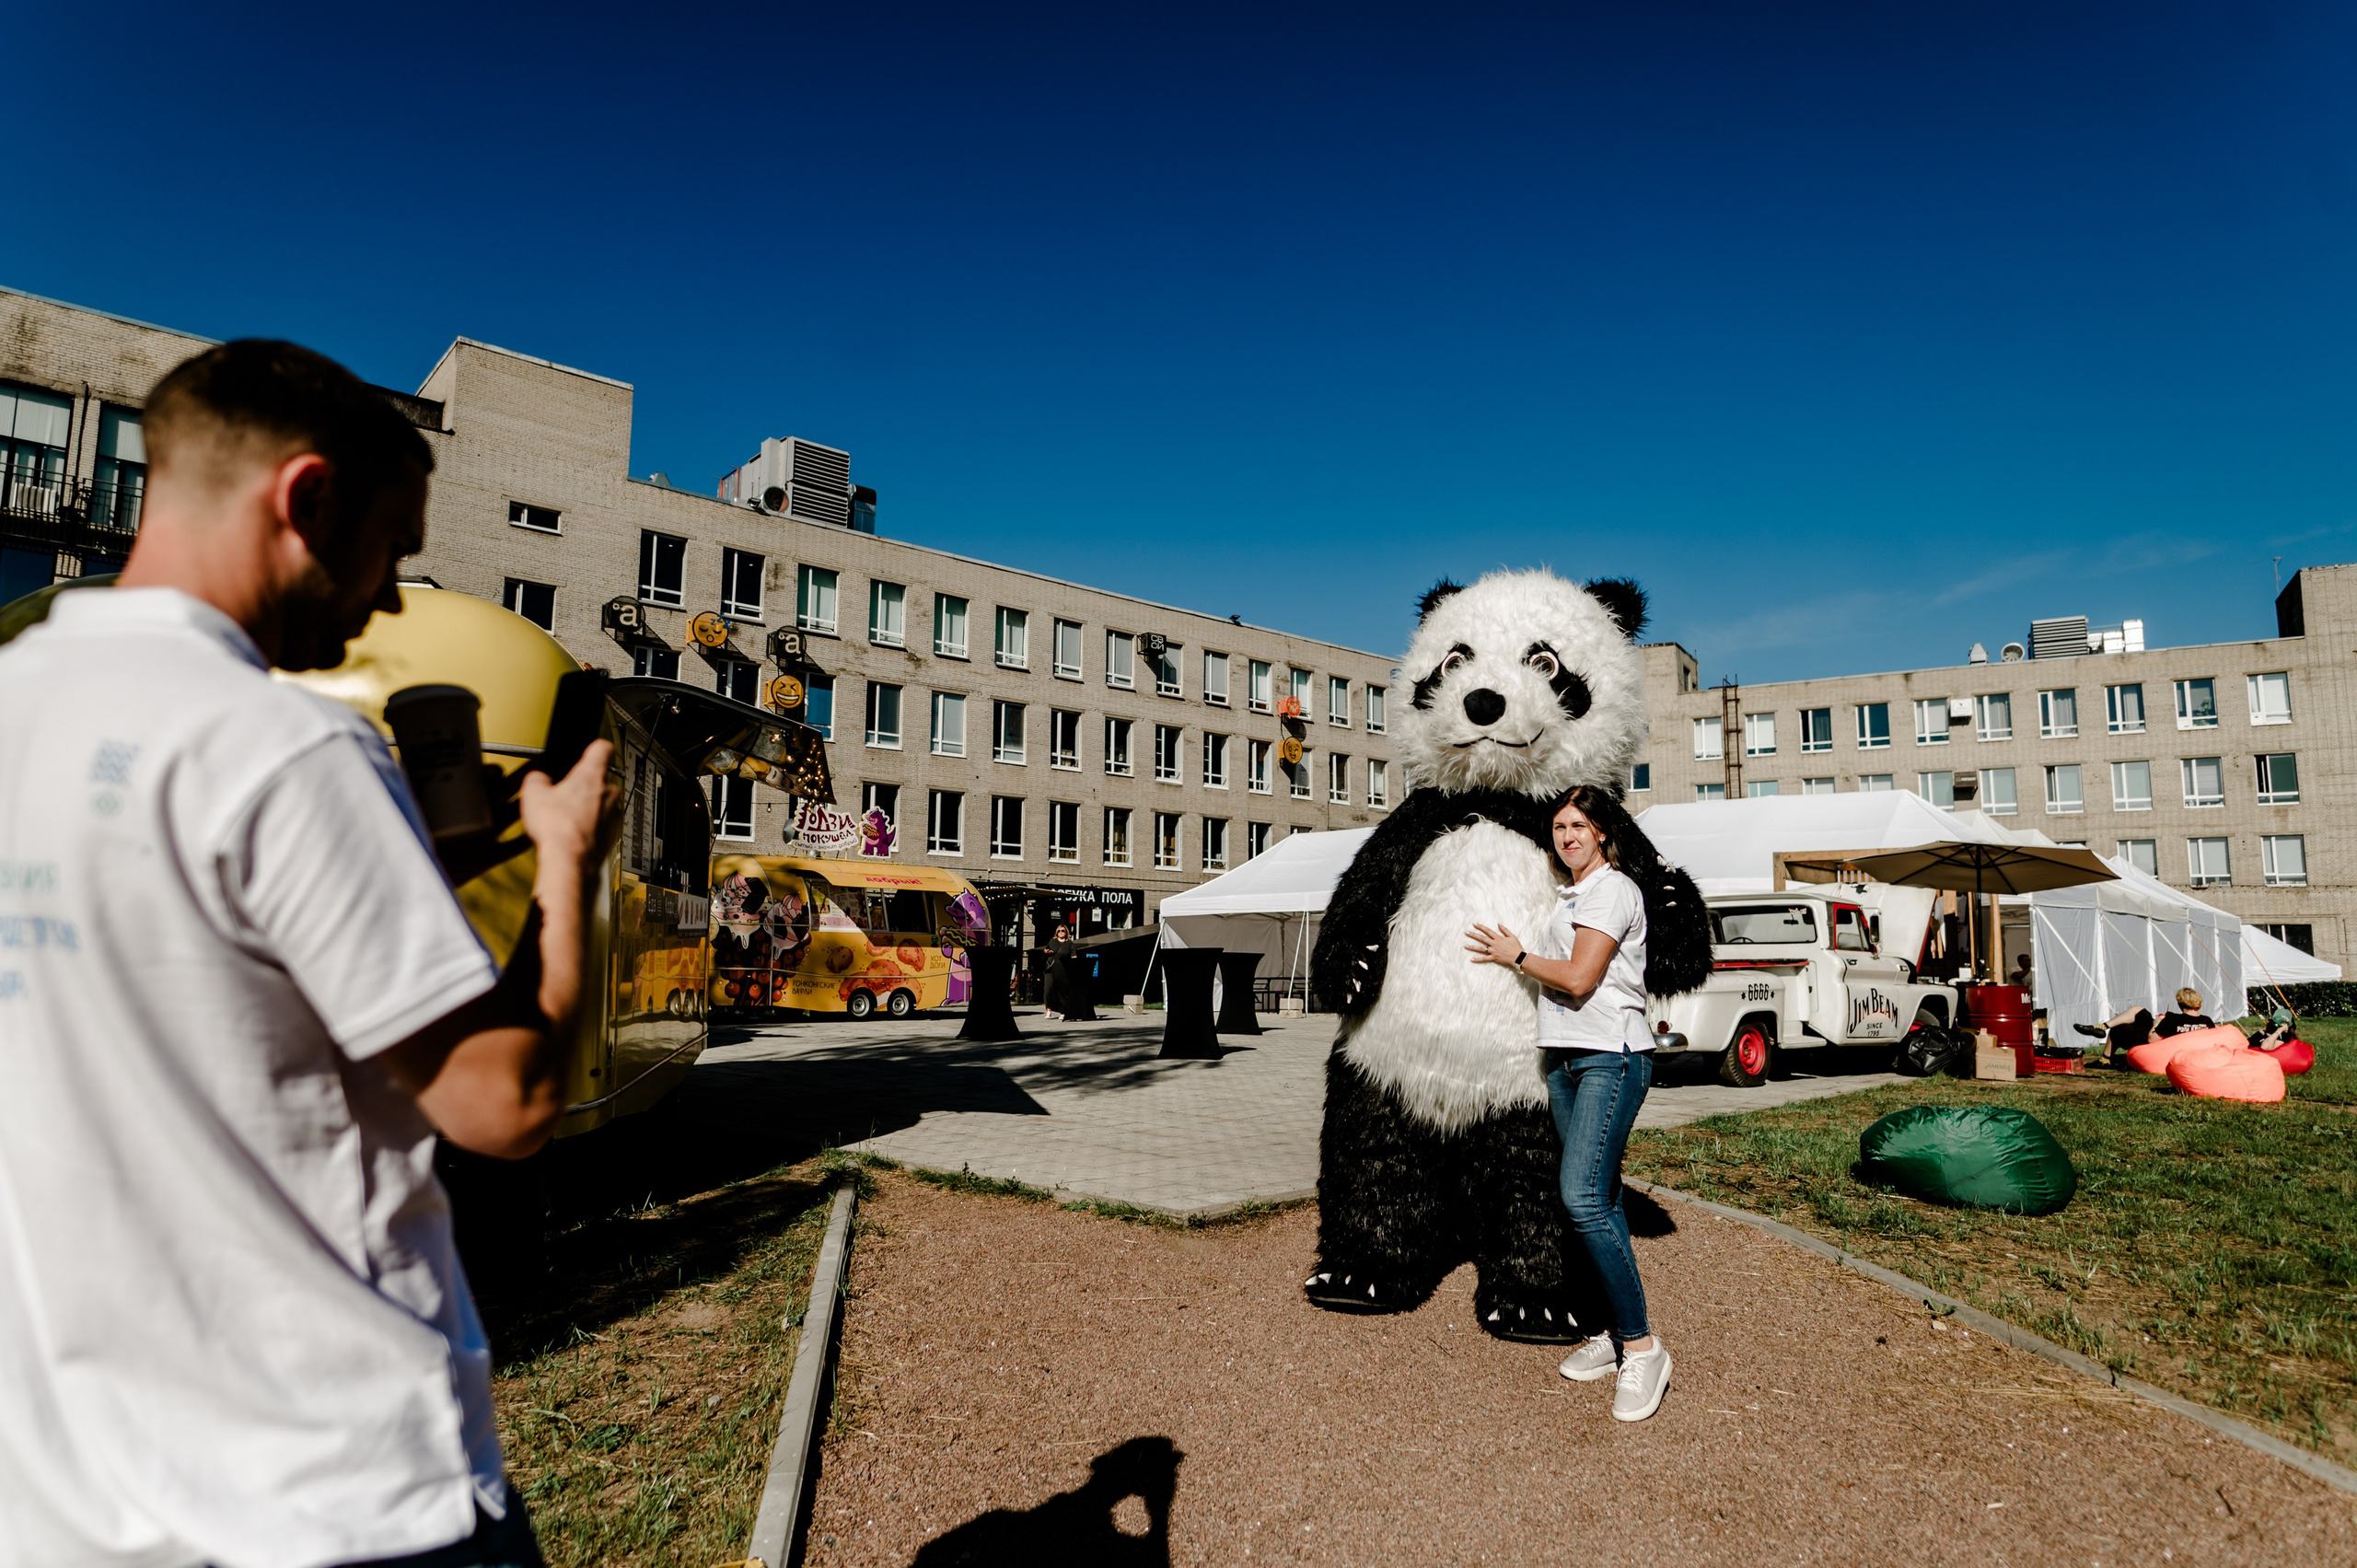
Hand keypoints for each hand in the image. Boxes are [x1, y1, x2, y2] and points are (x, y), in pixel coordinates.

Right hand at [520, 740, 620, 879]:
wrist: (570, 861)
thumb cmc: (557, 828)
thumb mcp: (533, 794)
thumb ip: (537, 779)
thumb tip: (538, 779)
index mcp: (591, 775)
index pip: (602, 748)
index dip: (595, 747)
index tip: (591, 750)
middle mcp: (609, 793)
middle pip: (600, 780)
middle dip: (584, 786)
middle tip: (565, 795)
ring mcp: (614, 815)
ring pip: (603, 803)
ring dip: (589, 808)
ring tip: (567, 818)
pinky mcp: (613, 835)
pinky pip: (602, 824)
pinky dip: (591, 827)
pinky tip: (573, 833)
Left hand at [1465, 922, 1523, 968]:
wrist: (1518, 957)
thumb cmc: (1516, 947)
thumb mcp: (1512, 936)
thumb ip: (1504, 930)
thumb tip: (1498, 923)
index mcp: (1498, 938)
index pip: (1487, 931)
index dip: (1481, 927)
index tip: (1474, 924)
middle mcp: (1494, 944)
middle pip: (1482, 938)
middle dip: (1473, 935)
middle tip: (1466, 933)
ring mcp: (1493, 951)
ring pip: (1481, 949)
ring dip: (1473, 947)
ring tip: (1465, 946)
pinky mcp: (1494, 958)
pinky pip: (1484, 959)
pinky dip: (1478, 959)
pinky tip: (1472, 959)